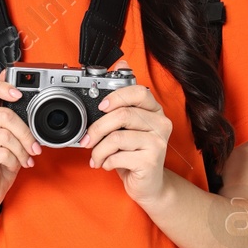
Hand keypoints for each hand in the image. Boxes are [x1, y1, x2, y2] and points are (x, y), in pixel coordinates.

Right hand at [0, 77, 42, 213]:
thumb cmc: (2, 161)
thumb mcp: (14, 136)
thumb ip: (17, 118)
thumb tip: (25, 97)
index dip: (2, 87)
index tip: (19, 95)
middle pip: (3, 115)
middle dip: (25, 133)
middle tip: (34, 147)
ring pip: (4, 136)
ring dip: (21, 150)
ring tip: (25, 158)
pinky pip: (1, 153)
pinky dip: (13, 161)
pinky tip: (13, 165)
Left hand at [81, 61, 172, 205]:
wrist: (148, 185)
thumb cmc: (134, 153)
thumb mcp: (127, 125)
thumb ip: (123, 98)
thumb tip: (122, 62)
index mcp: (154, 110)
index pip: (138, 92)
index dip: (115, 97)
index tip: (99, 107)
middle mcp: (161, 123)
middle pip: (122, 115)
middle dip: (97, 129)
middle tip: (86, 141)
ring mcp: (159, 142)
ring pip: (117, 137)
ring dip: (99, 150)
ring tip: (96, 157)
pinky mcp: (152, 161)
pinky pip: (119, 156)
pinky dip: (106, 161)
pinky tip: (107, 164)